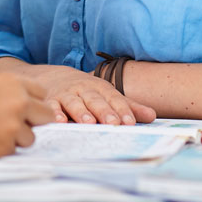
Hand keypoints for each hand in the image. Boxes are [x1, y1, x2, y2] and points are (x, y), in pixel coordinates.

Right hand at [0, 74, 53, 157]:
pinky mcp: (5, 147)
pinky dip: (1, 150)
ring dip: (15, 139)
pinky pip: (13, 152)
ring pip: (30, 138)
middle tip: (13, 125)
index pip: (42, 93)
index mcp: (12, 82)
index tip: (23, 108)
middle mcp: (18, 102)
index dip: (32, 102)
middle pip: (46, 116)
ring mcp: (14, 126)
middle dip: (32, 122)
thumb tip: (25, 109)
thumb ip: (8, 96)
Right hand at [5, 63, 155, 125]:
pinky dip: (54, 112)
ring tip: (88, 123)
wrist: (52, 77)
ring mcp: (65, 94)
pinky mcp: (49, 100)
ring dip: (81, 112)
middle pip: (95, 100)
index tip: (130, 122)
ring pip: (74, 103)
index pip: (113, 99)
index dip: (122, 110)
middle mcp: (83, 89)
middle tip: (113, 123)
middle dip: (104, 111)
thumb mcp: (106, 94)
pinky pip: (52, 106)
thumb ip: (128, 106)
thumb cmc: (85, 91)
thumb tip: (152, 116)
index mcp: (99, 88)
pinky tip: (58, 120)